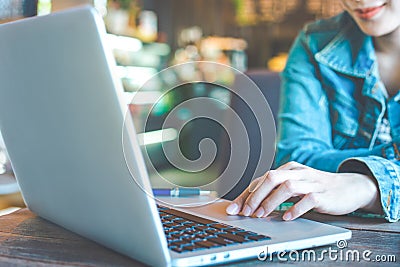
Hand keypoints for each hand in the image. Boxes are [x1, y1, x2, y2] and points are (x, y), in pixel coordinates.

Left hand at [225, 161, 380, 219]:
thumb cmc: (316, 188)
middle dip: (255, 196)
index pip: (261, 179)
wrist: (349, 187)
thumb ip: (275, 192)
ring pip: (287, 187)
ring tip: (261, 215)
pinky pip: (308, 200)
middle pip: (271, 178)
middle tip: (246, 212)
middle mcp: (298, 172)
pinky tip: (287, 218)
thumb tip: (250, 204)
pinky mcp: (324, 193)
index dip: (246, 194)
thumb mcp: (294, 186)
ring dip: (271, 202)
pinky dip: (295, 209)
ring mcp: (312, 182)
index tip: (234, 208)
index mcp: (288, 169)